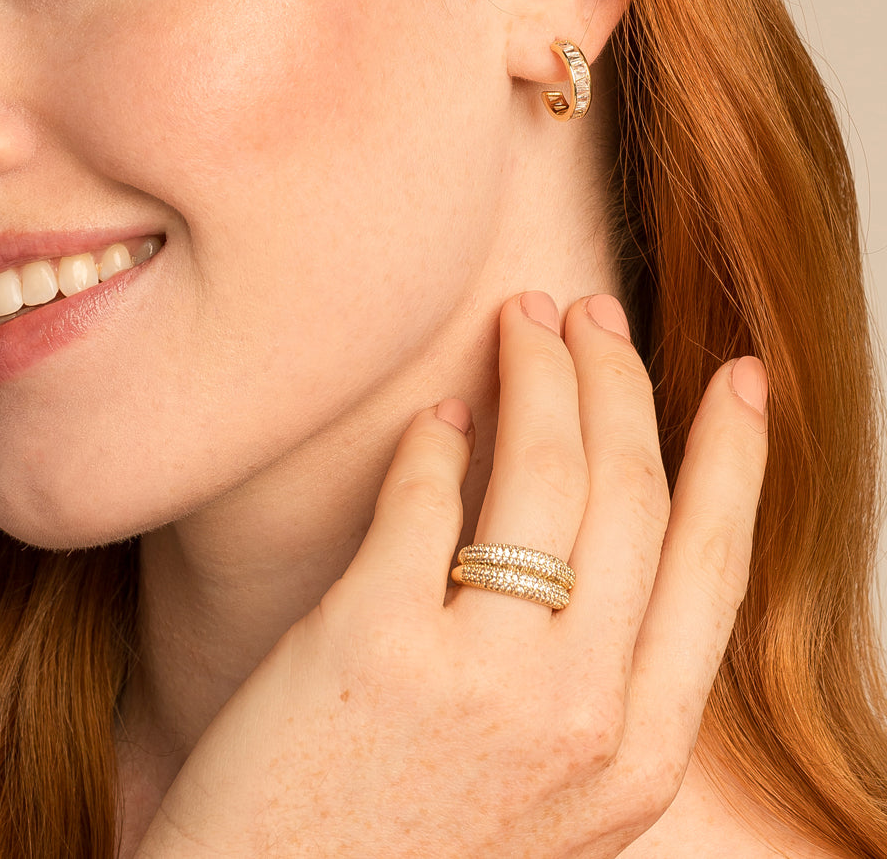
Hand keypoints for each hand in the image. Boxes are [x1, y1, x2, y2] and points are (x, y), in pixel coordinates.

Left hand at [135, 291, 768, 857]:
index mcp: (635, 757)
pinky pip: (427, 490)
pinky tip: (433, 418)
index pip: (713, 566)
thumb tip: (594, 536)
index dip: (734, 459)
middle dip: (619, 379)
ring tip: (519, 321)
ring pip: (546, 469)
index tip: (742, 381)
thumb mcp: (544, 798)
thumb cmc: (397, 852)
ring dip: (537, 371)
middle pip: (631, 493)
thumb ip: (590, 689)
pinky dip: (433, 438)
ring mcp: (483, 678)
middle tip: (590, 314)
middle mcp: (579, 714)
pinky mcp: (376, 641)